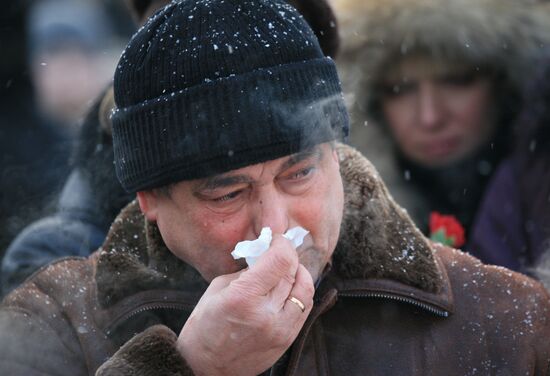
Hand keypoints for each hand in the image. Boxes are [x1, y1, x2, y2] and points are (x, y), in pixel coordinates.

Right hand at [176, 235, 314, 375]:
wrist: (206, 368)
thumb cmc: (205, 325)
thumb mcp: (218, 288)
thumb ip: (247, 271)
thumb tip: (267, 255)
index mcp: (244, 297)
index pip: (281, 260)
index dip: (282, 244)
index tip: (277, 239)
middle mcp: (266, 313)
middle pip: (293, 272)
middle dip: (288, 257)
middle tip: (279, 252)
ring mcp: (280, 329)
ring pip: (305, 289)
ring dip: (298, 274)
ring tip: (285, 270)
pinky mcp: (288, 340)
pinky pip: (304, 308)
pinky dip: (300, 293)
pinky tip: (287, 289)